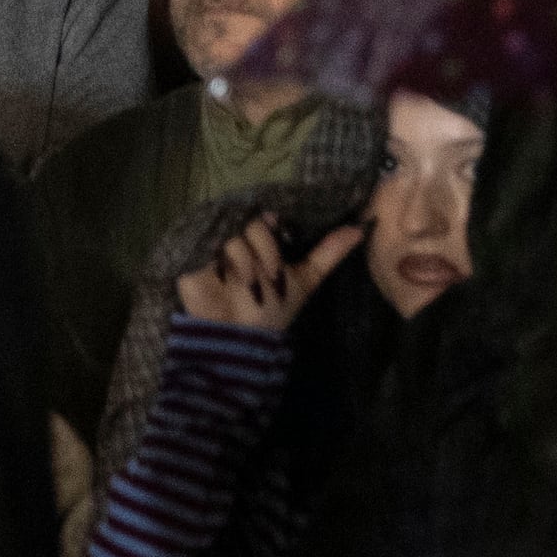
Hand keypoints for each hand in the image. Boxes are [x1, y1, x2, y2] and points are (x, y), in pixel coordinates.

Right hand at [173, 213, 366, 333]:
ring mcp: (215, 248)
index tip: (284, 242)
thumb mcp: (304, 280)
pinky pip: (212, 244)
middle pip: (253, 223)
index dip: (276, 231)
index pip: (269, 219)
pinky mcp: (195, 258)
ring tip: (252, 285)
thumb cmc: (271, 310)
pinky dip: (228, 262)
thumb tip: (361, 229)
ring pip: (235, 234)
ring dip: (249, 260)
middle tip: (272, 276)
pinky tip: (230, 281)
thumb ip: (328, 253)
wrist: (239, 338)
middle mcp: (238, 240)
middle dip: (266, 250)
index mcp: (261, 241)